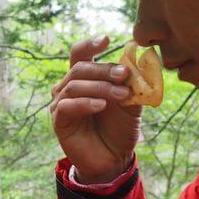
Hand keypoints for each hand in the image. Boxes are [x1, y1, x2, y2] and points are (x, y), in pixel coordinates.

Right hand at [50, 35, 141, 182]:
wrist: (114, 158)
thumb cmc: (120, 127)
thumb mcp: (132, 101)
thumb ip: (133, 82)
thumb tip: (139, 59)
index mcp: (84, 78)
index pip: (80, 53)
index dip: (90, 44)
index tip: (106, 39)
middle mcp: (68, 87)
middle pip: (80, 68)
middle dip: (104, 69)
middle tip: (125, 74)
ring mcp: (61, 103)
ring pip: (75, 85)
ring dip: (101, 87)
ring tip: (122, 95)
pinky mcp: (58, 121)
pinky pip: (67, 106)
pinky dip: (86, 103)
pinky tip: (102, 105)